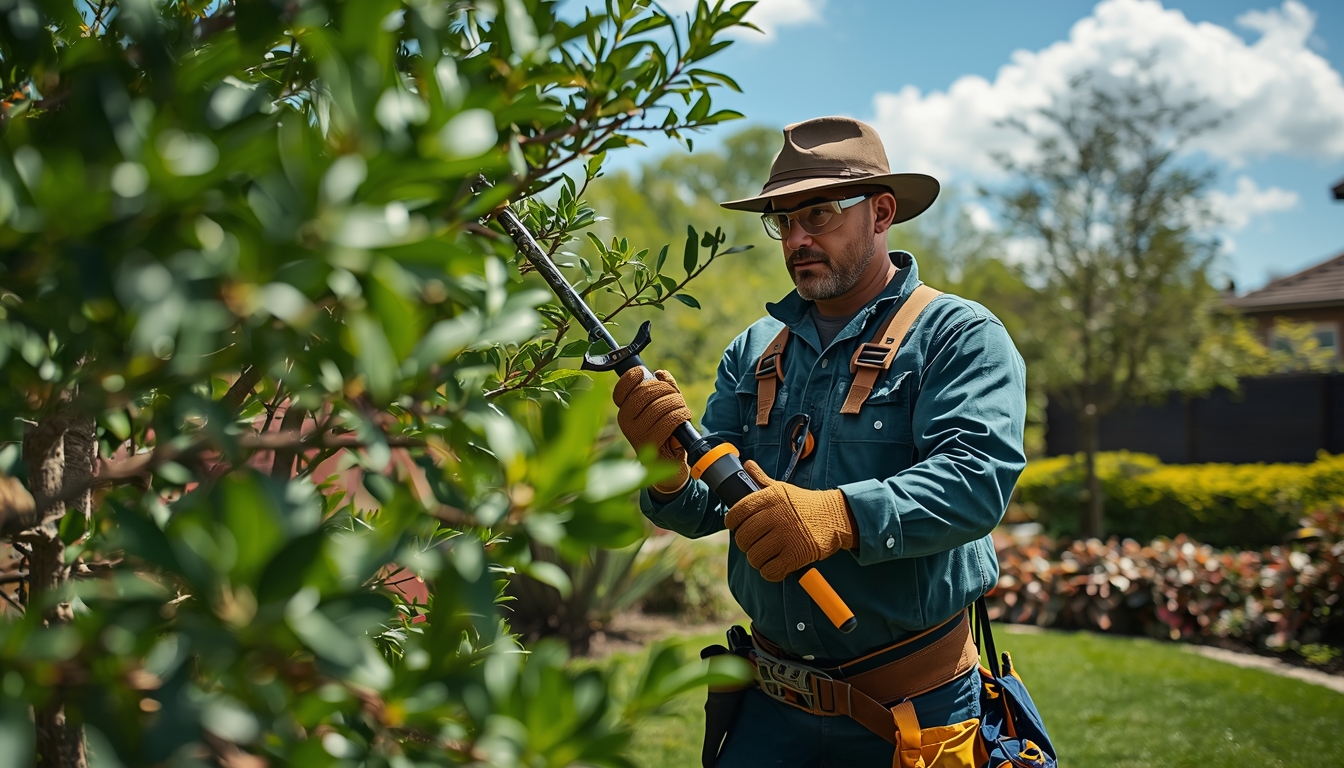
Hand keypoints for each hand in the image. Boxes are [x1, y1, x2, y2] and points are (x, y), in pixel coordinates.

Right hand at [613, 368, 691, 492]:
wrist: (666, 462)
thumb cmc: (663, 431)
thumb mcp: (661, 406)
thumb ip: (662, 388)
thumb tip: (660, 373)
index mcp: (624, 411)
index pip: (621, 388)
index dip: (633, 377)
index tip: (645, 374)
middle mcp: (626, 421)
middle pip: (645, 392)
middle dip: (665, 389)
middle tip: (674, 395)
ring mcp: (637, 432)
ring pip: (659, 405)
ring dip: (676, 402)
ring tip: (681, 407)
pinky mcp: (651, 442)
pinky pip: (669, 420)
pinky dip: (681, 414)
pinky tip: (684, 416)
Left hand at [725, 460, 854, 581]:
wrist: (835, 517)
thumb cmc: (805, 504)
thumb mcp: (783, 488)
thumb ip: (762, 478)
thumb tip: (747, 464)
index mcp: (770, 497)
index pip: (737, 512)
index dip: (732, 522)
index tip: (737, 526)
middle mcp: (776, 515)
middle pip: (743, 537)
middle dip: (745, 543)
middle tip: (754, 542)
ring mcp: (786, 536)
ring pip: (754, 556)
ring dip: (757, 559)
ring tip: (765, 555)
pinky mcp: (796, 555)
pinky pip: (770, 570)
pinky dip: (770, 572)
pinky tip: (776, 565)